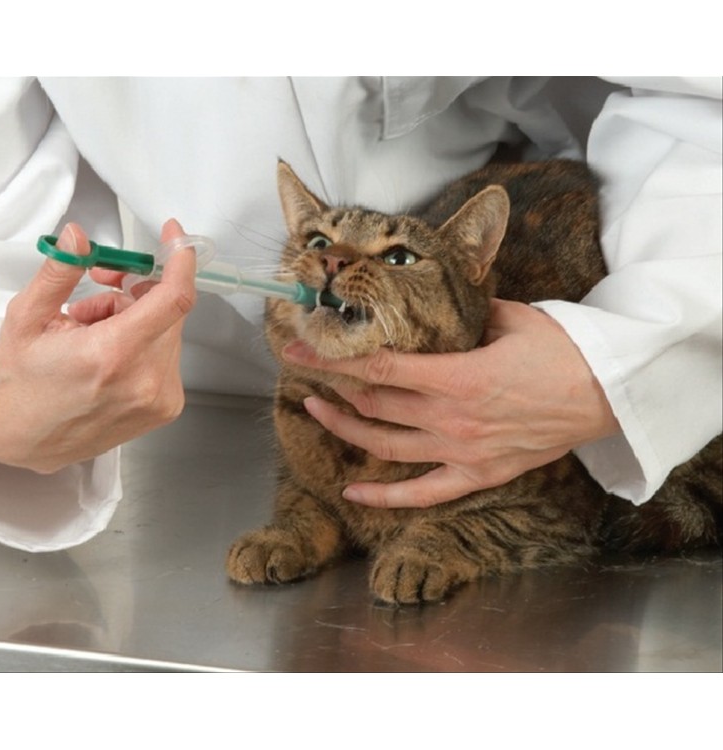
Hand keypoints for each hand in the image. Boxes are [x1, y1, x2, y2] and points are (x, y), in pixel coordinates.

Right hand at [0, 219, 196, 472]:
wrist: (25, 440)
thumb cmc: (23, 383)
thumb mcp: (27, 318)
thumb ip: (60, 273)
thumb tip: (80, 238)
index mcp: (112, 354)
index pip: (173, 299)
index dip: (180, 261)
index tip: (175, 238)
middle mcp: (145, 380)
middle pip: (168, 310)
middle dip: (139, 289)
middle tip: (102, 286)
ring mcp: (160, 398)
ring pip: (168, 331)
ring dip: (139, 319)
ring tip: (94, 330)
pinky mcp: (166, 408)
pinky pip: (168, 356)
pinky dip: (146, 344)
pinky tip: (112, 354)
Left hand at [283, 299, 618, 507]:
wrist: (604, 396)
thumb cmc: (562, 352)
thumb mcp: (512, 319)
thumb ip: (466, 314)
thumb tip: (439, 306)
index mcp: (457, 376)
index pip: (379, 365)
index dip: (333, 359)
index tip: (300, 350)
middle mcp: (451, 417)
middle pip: (375, 403)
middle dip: (332, 386)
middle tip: (307, 372)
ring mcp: (461, 452)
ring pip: (386, 444)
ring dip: (346, 429)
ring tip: (318, 411)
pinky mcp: (476, 475)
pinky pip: (422, 493)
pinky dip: (385, 496)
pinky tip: (354, 492)